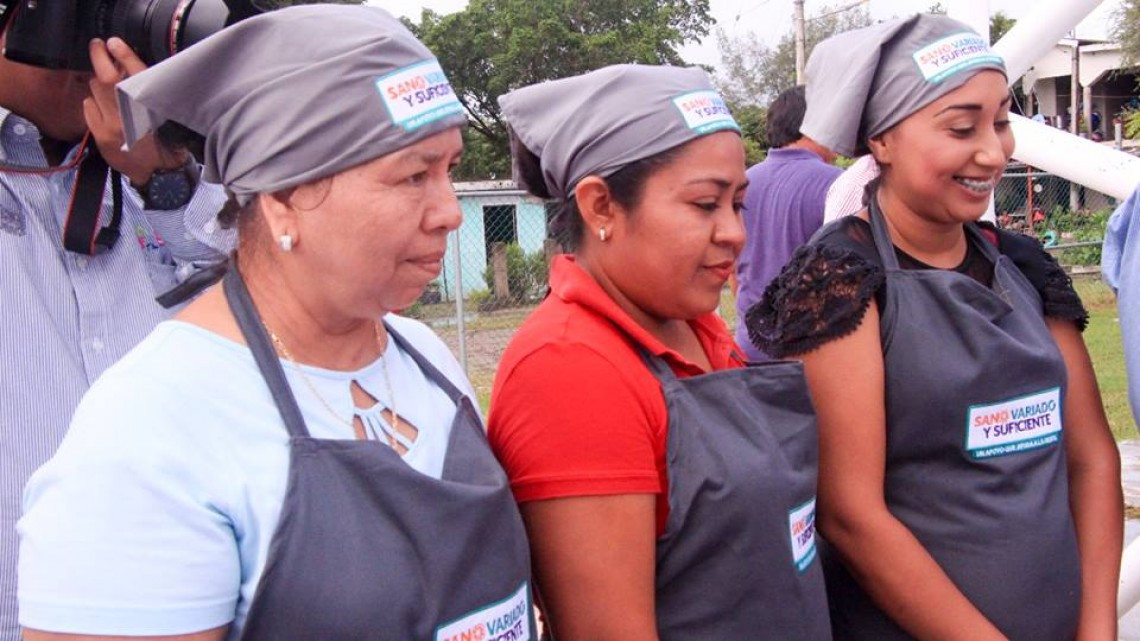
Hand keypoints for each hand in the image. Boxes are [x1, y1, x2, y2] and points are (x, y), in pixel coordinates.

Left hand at [84, 37, 183, 185]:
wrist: (160, 174)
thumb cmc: (166, 142)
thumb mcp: (164, 114)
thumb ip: (147, 90)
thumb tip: (127, 66)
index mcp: (151, 107)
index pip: (134, 72)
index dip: (122, 53)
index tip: (113, 42)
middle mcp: (130, 115)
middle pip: (106, 76)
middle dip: (101, 61)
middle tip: (99, 49)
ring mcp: (112, 125)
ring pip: (94, 89)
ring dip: (99, 85)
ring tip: (108, 91)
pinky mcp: (100, 135)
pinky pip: (87, 107)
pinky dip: (92, 104)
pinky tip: (103, 109)